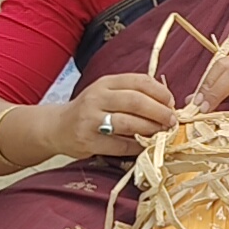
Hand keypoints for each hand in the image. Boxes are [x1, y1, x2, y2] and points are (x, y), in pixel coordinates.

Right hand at [55, 74, 175, 157]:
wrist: (56, 127)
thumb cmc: (91, 110)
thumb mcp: (108, 93)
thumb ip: (133, 93)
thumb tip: (168, 104)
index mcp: (106, 83)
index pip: (140, 81)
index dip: (161, 92)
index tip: (172, 102)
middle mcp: (97, 98)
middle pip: (136, 101)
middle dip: (160, 112)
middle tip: (172, 121)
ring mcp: (90, 120)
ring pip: (129, 123)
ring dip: (151, 129)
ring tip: (163, 133)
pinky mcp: (88, 141)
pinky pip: (120, 146)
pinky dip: (138, 147)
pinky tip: (145, 146)